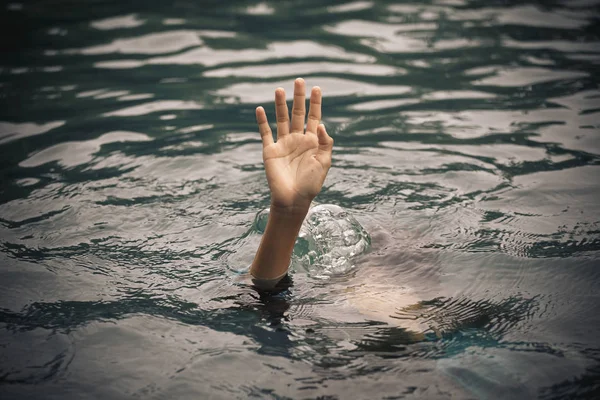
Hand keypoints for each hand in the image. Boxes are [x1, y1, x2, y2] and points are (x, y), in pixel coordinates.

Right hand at [256, 78, 333, 214]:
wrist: (293, 200)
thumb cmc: (311, 184)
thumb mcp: (324, 162)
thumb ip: (325, 143)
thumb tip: (321, 124)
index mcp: (312, 142)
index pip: (314, 118)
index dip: (315, 103)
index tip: (316, 88)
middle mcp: (297, 140)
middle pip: (298, 113)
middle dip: (298, 98)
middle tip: (299, 80)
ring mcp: (283, 144)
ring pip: (282, 119)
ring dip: (280, 105)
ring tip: (279, 89)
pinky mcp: (270, 151)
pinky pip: (265, 133)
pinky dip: (262, 121)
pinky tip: (260, 109)